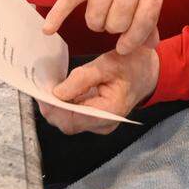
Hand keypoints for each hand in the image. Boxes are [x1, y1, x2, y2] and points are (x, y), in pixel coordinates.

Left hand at [38, 47, 159, 134]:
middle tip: (40, 90)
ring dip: (56, 107)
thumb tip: (57, 92)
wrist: (148, 71)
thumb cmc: (132, 65)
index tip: (42, 94)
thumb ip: (82, 78)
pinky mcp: (96, 119)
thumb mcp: (107, 64)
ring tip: (47, 89)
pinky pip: (75, 117)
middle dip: (51, 108)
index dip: (55, 109)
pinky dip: (64, 106)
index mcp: (110, 112)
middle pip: (68, 125)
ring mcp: (100, 124)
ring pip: (69, 123)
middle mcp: (104, 124)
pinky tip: (58, 92)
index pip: (74, 120)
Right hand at [46, 0, 165, 54]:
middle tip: (111, 17)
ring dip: (94, 22)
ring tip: (99, 11)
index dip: (133, 39)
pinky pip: (70, 0)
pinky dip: (58, 15)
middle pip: (117, 24)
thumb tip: (150, 45)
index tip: (123, 47)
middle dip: (111, 27)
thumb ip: (149, 20)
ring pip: (95, 18)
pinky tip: (48, 29)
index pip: (146, 20)